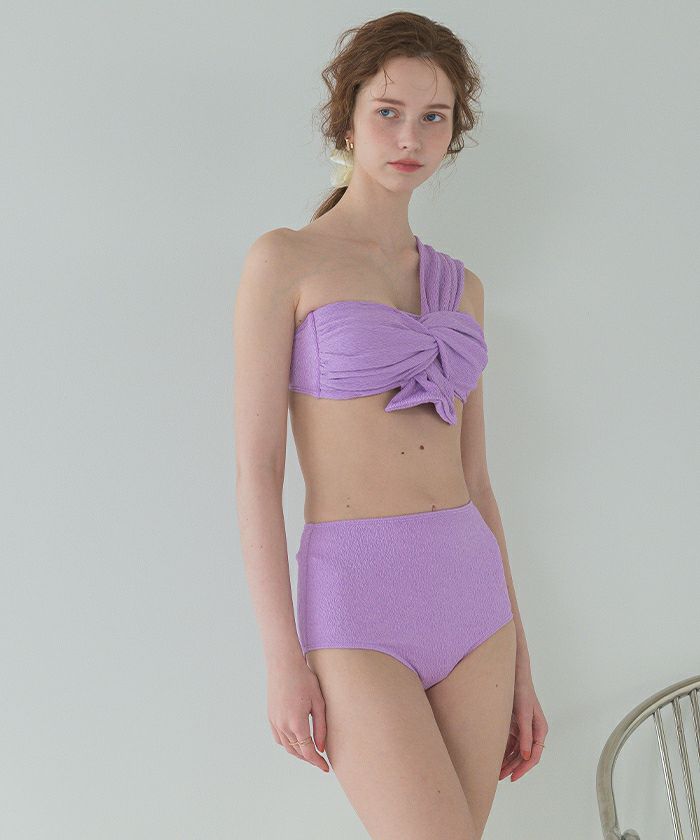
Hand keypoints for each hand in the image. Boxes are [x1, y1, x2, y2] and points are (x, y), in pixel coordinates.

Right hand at [267, 657, 329, 773]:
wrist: (284, 665)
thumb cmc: (304, 680)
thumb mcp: (318, 703)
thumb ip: (320, 727)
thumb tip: (321, 748)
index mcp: (296, 723)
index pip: (308, 751)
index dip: (317, 762)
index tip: (326, 768)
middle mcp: (283, 726)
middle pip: (297, 752)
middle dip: (309, 759)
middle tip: (321, 761)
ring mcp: (274, 722)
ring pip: (287, 747)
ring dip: (299, 753)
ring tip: (311, 752)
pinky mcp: (270, 717)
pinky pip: (279, 738)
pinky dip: (288, 744)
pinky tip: (296, 742)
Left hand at [499, 668, 547, 781]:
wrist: (513, 674)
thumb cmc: (521, 691)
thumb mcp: (523, 713)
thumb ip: (526, 735)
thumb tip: (526, 756)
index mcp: (540, 729)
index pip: (533, 755)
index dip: (523, 768)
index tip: (513, 777)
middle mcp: (533, 731)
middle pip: (523, 755)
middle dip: (512, 767)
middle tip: (499, 777)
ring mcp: (523, 728)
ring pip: (516, 751)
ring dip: (507, 761)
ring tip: (494, 771)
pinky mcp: (514, 725)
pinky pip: (510, 743)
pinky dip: (503, 751)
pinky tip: (494, 757)